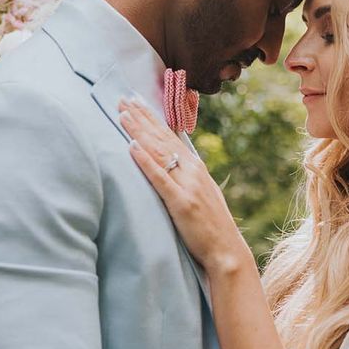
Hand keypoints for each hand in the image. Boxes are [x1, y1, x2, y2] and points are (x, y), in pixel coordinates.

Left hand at [118, 98, 252, 277]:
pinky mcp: (180, 203)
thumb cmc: (211, 224)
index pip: (169, 135)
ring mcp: (186, 185)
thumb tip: (172, 161)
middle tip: (122, 98)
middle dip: (140, 117)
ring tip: (122, 115)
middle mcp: (192, 170)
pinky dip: (145, 161)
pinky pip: (159, 178)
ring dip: (138, 131)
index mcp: (195, 166)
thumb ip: (187, 175)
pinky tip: (132, 148)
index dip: (151, 118)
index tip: (135, 102)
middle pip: (161, 137)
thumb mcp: (201, 192)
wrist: (226, 249)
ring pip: (158, 151)